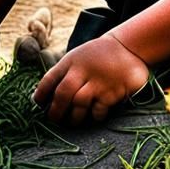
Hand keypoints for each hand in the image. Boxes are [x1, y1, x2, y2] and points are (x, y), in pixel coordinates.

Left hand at [32, 33, 150, 124]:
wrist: (129, 47)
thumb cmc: (99, 56)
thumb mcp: (78, 57)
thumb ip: (65, 73)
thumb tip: (46, 98)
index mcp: (71, 61)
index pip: (49, 80)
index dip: (41, 95)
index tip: (39, 105)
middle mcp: (83, 70)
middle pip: (62, 94)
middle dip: (55, 111)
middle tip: (55, 120)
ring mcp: (98, 81)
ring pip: (79, 104)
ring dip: (74, 117)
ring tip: (74, 121)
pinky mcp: (113, 91)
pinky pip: (98, 109)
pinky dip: (94, 115)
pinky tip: (94, 115)